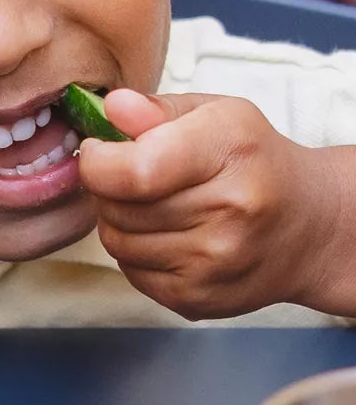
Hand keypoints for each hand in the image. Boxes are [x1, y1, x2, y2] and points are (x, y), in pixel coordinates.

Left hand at [79, 90, 355, 320]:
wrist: (306, 228)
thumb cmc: (254, 163)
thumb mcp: (220, 117)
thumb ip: (160, 111)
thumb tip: (113, 107)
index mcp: (232, 150)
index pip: (134, 171)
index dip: (98, 164)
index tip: (99, 153)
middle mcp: (228, 209)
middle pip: (117, 208)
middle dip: (110, 191)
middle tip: (131, 179)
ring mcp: (212, 260)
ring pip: (117, 243)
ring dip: (120, 224)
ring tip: (154, 208)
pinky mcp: (194, 297)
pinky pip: (130, 272)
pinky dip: (135, 254)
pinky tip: (167, 238)